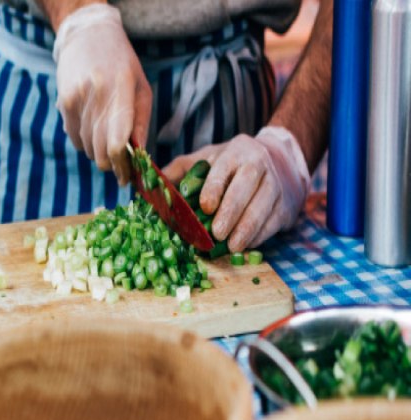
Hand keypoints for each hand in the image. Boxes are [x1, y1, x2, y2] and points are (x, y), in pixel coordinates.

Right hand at [53, 4, 151, 185]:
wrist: (87, 36)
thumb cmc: (122, 64)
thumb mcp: (141, 88)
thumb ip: (141, 123)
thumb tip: (139, 157)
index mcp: (120, 89)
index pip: (115, 142)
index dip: (121, 166)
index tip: (127, 178)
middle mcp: (96, 95)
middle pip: (100, 150)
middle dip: (112, 166)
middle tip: (121, 170)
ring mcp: (76, 100)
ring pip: (87, 148)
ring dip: (99, 153)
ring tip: (108, 141)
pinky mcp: (64, 104)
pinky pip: (75, 139)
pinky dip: (85, 143)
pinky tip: (93, 131)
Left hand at [162, 127, 310, 251]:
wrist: (280, 162)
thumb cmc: (233, 165)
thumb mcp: (207, 158)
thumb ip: (180, 169)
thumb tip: (155, 183)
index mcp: (236, 152)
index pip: (225, 168)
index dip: (214, 187)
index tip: (205, 206)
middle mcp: (259, 164)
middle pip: (246, 187)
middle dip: (231, 212)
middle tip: (216, 232)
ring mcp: (276, 184)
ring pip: (263, 207)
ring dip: (247, 229)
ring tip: (232, 246)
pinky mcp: (285, 205)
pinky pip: (273, 222)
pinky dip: (259, 236)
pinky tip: (245, 245)